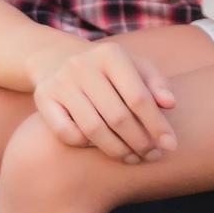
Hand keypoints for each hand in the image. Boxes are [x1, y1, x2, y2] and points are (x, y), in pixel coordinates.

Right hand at [28, 36, 177, 162]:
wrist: (58, 57)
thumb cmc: (109, 70)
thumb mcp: (135, 67)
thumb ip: (156, 83)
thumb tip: (170, 104)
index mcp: (111, 54)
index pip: (138, 96)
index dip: (157, 124)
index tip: (170, 145)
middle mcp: (83, 65)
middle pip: (117, 116)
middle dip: (139, 141)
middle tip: (152, 156)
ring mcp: (60, 82)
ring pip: (92, 129)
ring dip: (116, 149)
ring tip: (133, 158)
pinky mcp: (43, 98)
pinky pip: (66, 133)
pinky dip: (86, 145)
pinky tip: (100, 148)